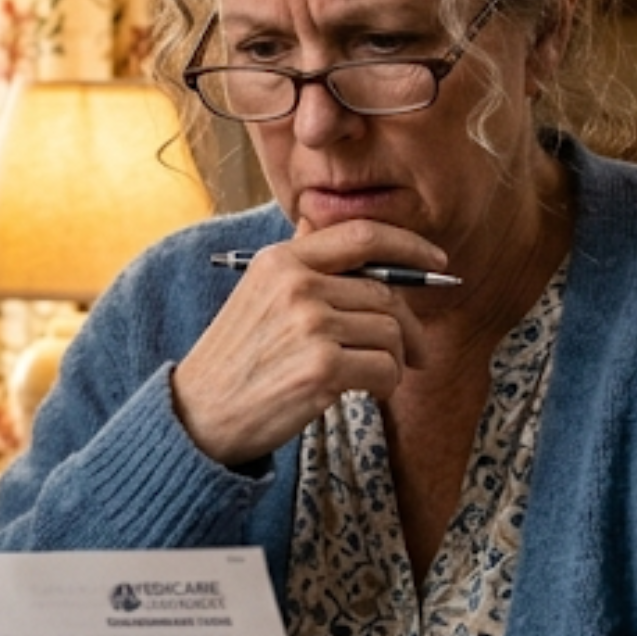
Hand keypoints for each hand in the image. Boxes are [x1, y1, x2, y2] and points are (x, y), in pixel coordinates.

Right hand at [170, 223, 446, 465]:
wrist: (199, 415)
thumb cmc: (236, 359)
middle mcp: (297, 286)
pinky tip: (365, 392)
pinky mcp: (322, 368)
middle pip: (386, 294)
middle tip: (415, 354)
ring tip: (373, 377)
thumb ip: (295, 261)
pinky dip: (385, 385)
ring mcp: (310, 326)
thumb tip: (318, 219)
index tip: (437, 261)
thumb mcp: (255, 294)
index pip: (363, 236)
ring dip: (394, 362)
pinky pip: (385, 369)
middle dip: (409, 328)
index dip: (409, 245)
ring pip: (391, 334)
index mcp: (283, 261)